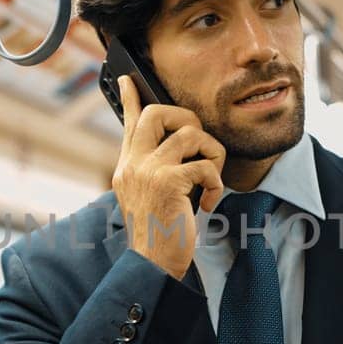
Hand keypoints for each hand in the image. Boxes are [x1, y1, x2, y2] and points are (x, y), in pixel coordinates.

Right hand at [113, 75, 225, 279]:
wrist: (153, 264)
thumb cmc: (159, 234)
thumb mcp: (149, 197)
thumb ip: (156, 171)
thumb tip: (180, 148)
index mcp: (127, 166)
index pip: (128, 122)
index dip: (129, 97)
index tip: (128, 79)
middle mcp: (133, 164)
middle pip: (158, 112)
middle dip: (187, 119)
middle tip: (199, 144)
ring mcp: (149, 171)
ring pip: (190, 134)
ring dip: (211, 154)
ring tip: (210, 180)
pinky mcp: (169, 183)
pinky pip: (204, 165)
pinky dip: (215, 184)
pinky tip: (209, 204)